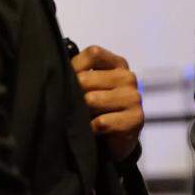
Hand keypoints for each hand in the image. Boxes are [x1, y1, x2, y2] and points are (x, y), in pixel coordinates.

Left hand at [71, 45, 143, 161]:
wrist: (113, 141)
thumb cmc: (96, 108)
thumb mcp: (88, 85)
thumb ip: (78, 72)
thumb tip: (58, 68)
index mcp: (117, 64)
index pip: (93, 53)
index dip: (74, 67)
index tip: (69, 80)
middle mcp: (128, 77)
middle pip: (85, 79)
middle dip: (74, 95)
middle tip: (75, 106)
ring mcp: (134, 97)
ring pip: (91, 100)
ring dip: (82, 113)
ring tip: (85, 117)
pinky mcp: (135, 119)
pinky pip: (101, 122)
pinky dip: (90, 128)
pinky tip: (92, 130)